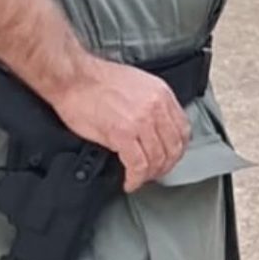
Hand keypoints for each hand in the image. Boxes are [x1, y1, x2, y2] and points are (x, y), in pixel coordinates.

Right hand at [52, 57, 190, 191]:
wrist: (75, 77)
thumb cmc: (99, 80)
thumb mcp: (138, 85)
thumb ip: (152, 105)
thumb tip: (157, 128)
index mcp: (161, 93)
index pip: (183, 129)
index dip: (177, 150)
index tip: (169, 158)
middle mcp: (155, 106)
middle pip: (174, 147)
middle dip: (165, 166)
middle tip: (155, 173)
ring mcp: (141, 120)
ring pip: (158, 159)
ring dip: (150, 175)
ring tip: (140, 178)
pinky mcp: (122, 134)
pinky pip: (138, 165)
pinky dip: (135, 179)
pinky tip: (129, 181)